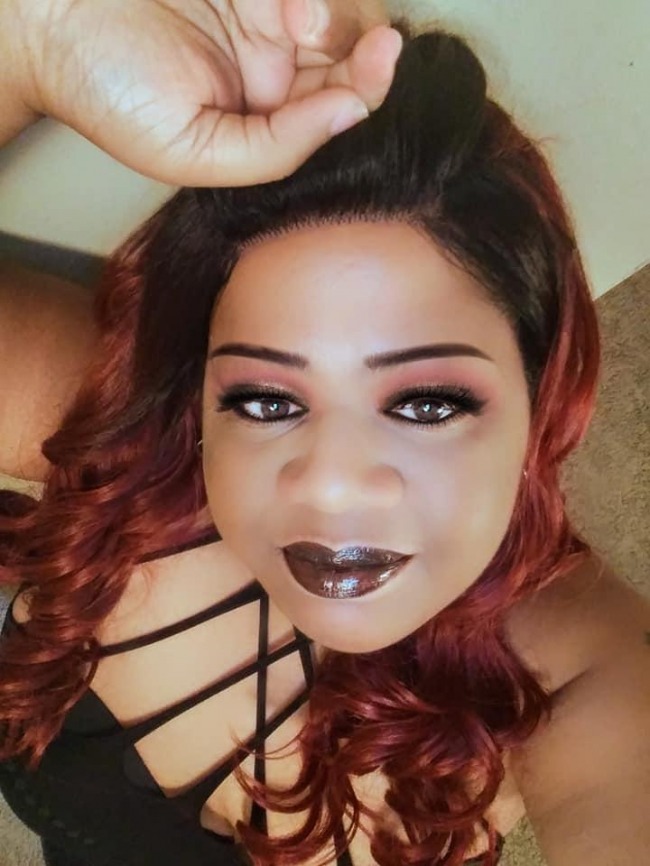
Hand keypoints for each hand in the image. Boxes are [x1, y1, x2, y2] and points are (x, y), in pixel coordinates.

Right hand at [4, 0, 401, 185]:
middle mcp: (272, 60)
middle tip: (314, 29)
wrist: (45, 22)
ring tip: (292, 13)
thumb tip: (351, 114)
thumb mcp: (194, 154)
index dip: (370, 84)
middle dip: (357, 39)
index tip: (379, 62)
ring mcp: (259, 6)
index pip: (339, 103)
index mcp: (265, 114)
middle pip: (352, 46)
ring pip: (335, 4)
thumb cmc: (107, 95)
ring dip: (332, 6)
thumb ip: (274, 149)